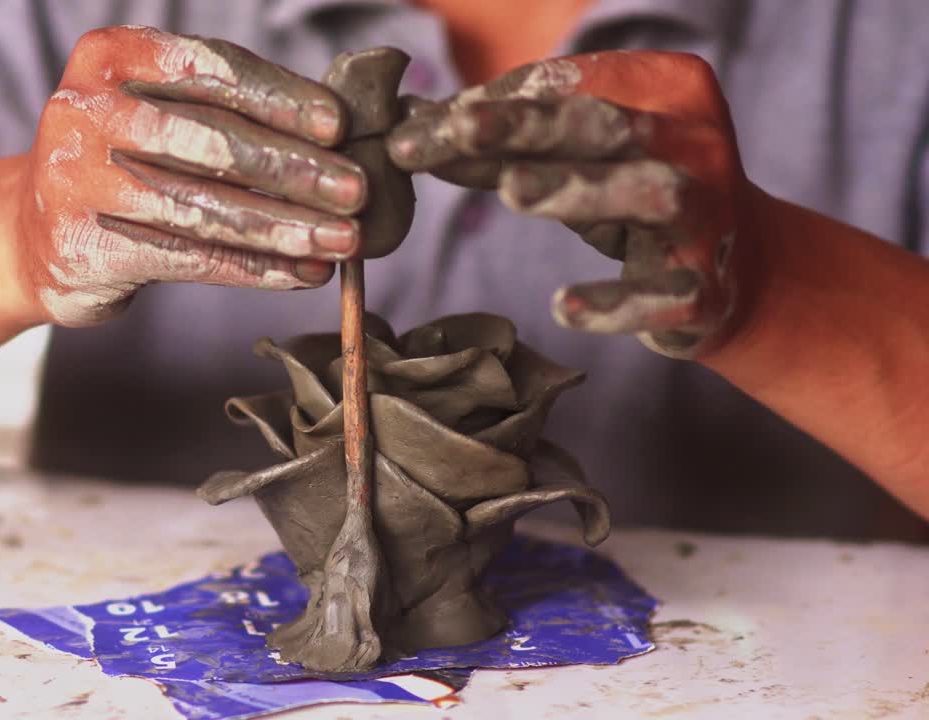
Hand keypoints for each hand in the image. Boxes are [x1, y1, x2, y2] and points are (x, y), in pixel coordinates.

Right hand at [18, 26, 367, 326]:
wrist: (33, 235)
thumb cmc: (123, 163)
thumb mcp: (155, 112)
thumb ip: (224, 109)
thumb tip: (337, 132)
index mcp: (109, 58)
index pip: (210, 70)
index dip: (281, 98)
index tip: (339, 126)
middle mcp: (84, 110)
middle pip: (213, 141)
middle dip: (295, 169)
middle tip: (356, 191)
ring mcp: (77, 180)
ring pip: (206, 208)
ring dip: (286, 226)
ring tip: (344, 240)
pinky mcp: (85, 246)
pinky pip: (189, 259)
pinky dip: (255, 268)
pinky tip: (302, 272)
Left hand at [388, 51, 757, 358]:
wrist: (739, 276)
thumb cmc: (634, 197)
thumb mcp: (576, 160)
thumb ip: (506, 143)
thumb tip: (414, 126)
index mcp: (667, 90)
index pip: (574, 84)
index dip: (499, 101)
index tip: (427, 123)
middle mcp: (695, 144)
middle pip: (605, 126)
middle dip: (529, 125)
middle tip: (459, 126)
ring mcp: (708, 217)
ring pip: (647, 195)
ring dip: (578, 190)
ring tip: (510, 192)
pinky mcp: (706, 290)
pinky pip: (662, 295)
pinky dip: (615, 301)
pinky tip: (563, 306)